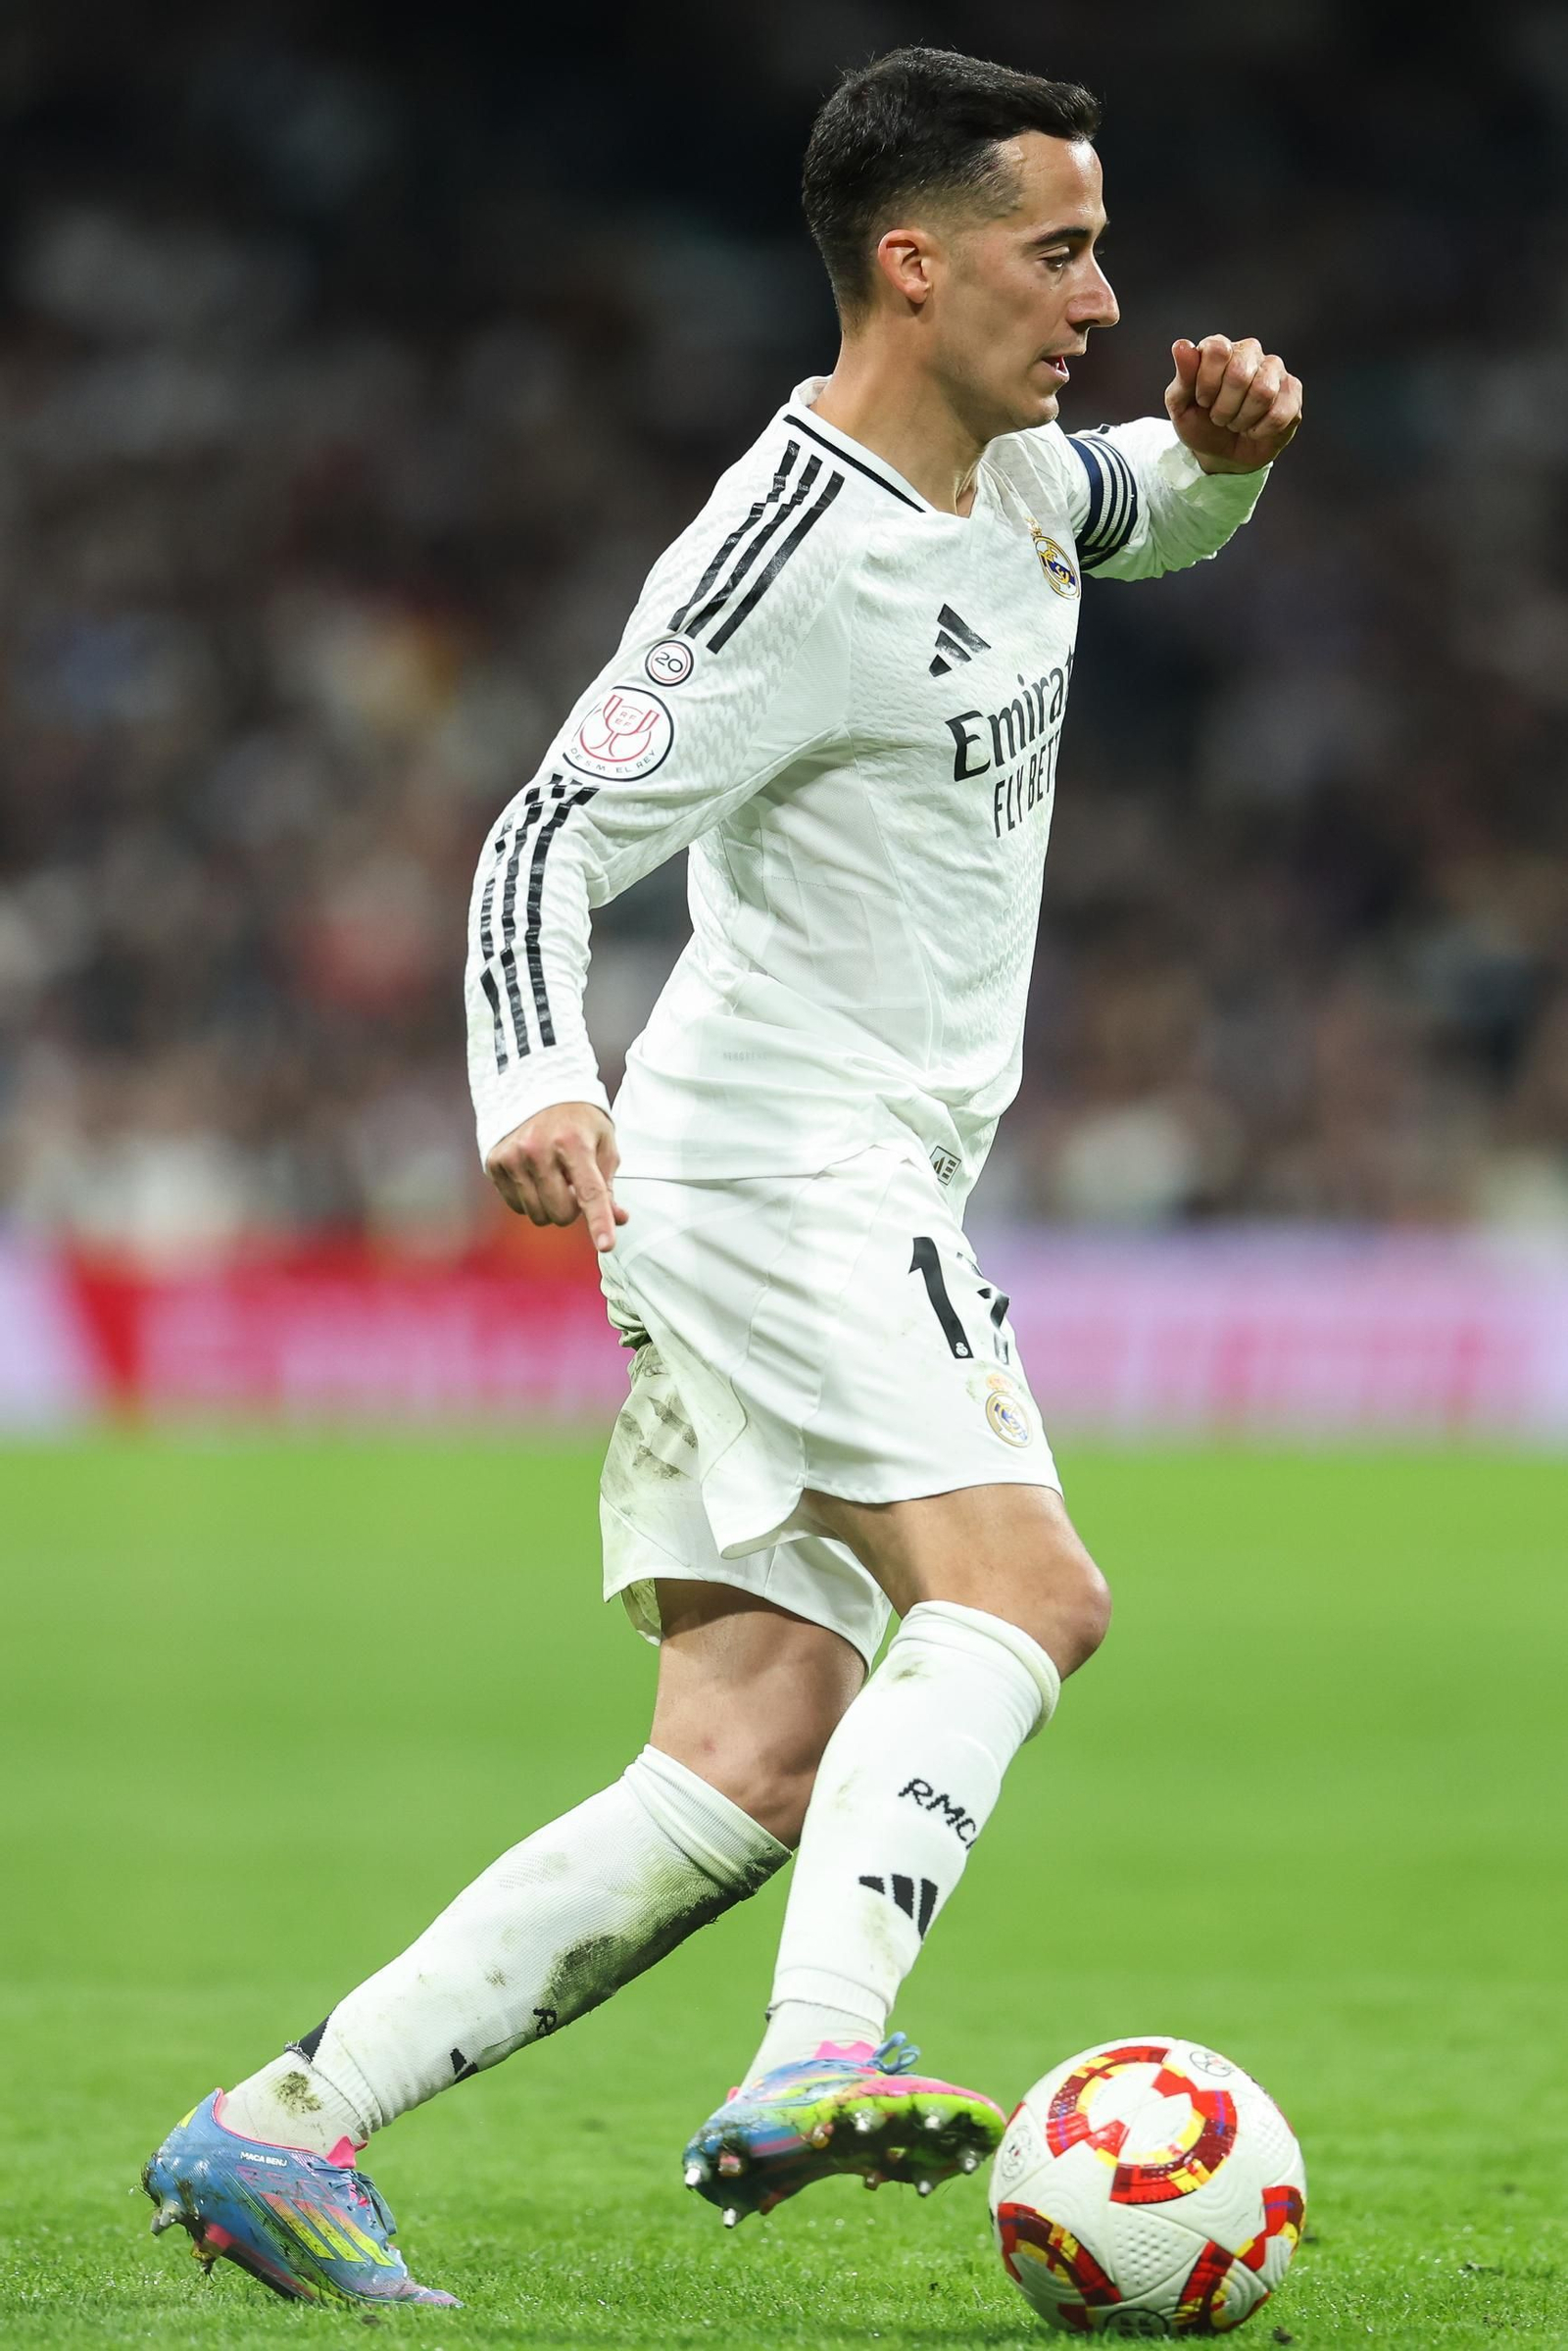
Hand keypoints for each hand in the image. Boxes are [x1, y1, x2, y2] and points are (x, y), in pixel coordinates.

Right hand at [485, 1102, 628, 1252]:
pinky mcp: (495, 1162)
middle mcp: (539, 1149)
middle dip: (572, 1209)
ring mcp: (513, 1156)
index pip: (590, 1191)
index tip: (607, 1244)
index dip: (599, 1221)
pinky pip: (516, 1205)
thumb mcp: (603, 1142)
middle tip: (573, 1187)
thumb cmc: (578, 1119)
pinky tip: (533, 1174)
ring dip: (549, 1206)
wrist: (536, 1086)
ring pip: (536, 1214)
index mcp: (574, 1142)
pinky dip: (529, 1198)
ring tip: (553, 1178)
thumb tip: (618, 1219)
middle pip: (561, 1213)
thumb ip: (608, 1184)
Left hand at [1166, 334, 1300, 473]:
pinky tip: (1255, 429)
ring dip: (1243, 419)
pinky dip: (1261, 430)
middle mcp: (1249, 351)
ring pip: (1264, 391)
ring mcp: (1274, 369)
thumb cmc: (1201, 425)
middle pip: (1240, 374)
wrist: (1222, 454)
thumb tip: (1181, 345)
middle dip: (1224, 408)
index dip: (1207, 383)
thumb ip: (1182, 377)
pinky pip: (1281, 412)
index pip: (1217, 350)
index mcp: (1220, 348)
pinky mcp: (1292, 391)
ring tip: (1236, 423)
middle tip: (1219, 417)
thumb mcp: (1181, 407)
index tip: (1203, 401)